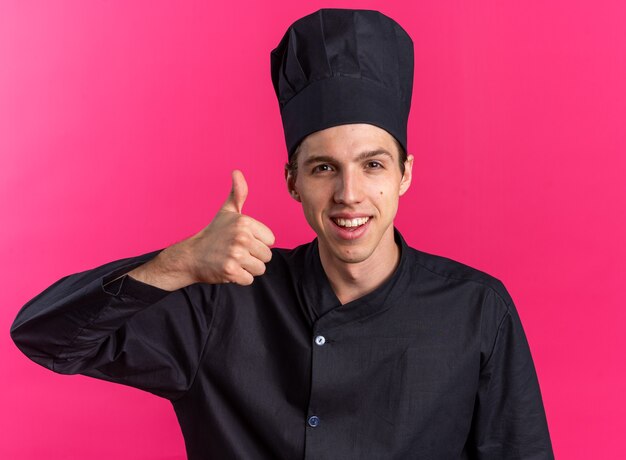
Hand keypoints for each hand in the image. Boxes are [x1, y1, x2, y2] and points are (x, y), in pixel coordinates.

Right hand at [180, 170, 275, 285]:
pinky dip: (240, 278)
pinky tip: (228, 270)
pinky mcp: (230, 271)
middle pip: (267, 256)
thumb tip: (237, 172)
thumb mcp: (227, 211)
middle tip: (236, 252)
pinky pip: (249, 280)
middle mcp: (241, 237)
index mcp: (245, 222)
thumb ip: (238, 194)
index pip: (271, 240)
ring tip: (233, 260)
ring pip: (260, 269)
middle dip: (254, 257)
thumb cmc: (213, 234)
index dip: (258, 242)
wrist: (191, 256)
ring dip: (248, 269)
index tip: (242, 240)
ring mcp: (235, 254)